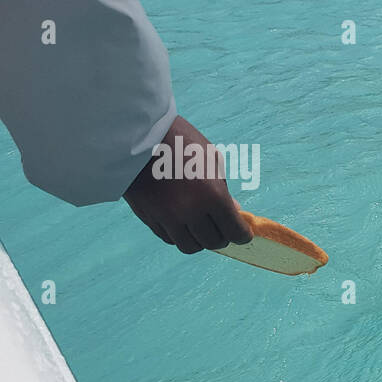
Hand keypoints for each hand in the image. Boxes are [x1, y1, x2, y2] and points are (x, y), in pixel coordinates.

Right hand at [124, 116, 253, 253]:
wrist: (137, 135)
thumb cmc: (181, 141)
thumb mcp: (212, 160)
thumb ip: (225, 190)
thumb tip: (236, 211)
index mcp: (213, 196)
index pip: (234, 232)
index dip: (242, 235)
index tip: (243, 234)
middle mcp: (191, 212)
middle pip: (214, 242)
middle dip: (223, 237)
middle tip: (223, 229)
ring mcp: (168, 218)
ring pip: (190, 246)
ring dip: (200, 240)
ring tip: (202, 228)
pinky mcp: (149, 218)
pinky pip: (169, 238)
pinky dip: (180, 235)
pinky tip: (183, 223)